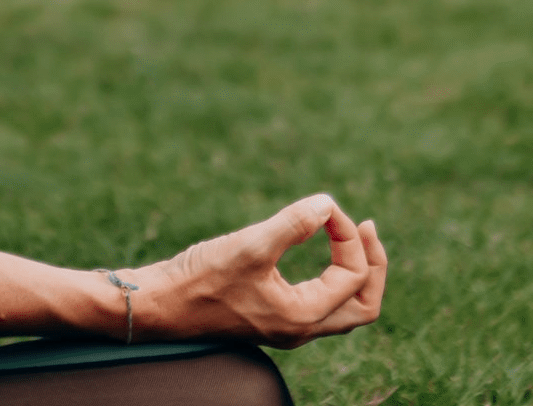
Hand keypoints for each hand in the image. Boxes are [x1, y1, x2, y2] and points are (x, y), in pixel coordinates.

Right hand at [119, 194, 386, 347]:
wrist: (160, 303)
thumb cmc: (201, 278)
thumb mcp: (249, 246)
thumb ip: (291, 225)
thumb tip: (327, 204)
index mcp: (303, 316)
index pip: (353, 276)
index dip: (348, 236)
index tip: (325, 206)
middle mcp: (301, 328)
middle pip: (363, 305)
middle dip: (372, 263)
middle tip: (366, 226)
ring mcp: (287, 325)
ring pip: (344, 308)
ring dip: (354, 271)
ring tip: (348, 236)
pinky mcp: (270, 316)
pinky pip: (320, 303)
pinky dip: (330, 276)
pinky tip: (313, 251)